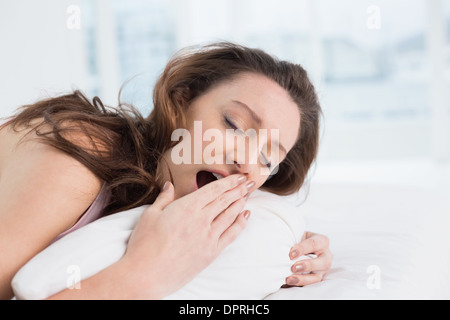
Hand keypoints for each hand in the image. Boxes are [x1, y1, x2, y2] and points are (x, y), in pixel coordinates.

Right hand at [123, 175, 252, 298]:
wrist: (146, 275)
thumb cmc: (144, 244)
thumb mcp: (150, 214)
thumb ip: (164, 198)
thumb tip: (169, 185)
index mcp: (187, 207)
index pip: (214, 190)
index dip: (229, 181)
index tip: (239, 176)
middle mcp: (201, 220)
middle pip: (225, 200)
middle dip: (239, 189)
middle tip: (249, 182)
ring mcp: (208, 237)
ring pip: (230, 215)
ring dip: (241, 203)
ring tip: (248, 195)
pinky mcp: (211, 253)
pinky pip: (231, 234)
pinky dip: (240, 223)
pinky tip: (246, 215)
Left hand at [285, 232, 332, 286]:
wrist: (298, 246)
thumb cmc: (298, 239)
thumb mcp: (298, 234)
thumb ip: (294, 238)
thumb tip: (282, 244)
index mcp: (322, 241)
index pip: (314, 244)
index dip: (302, 249)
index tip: (291, 254)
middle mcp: (326, 255)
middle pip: (323, 263)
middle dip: (308, 266)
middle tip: (293, 267)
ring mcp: (322, 269)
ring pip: (317, 276)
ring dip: (303, 279)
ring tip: (289, 279)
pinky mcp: (316, 277)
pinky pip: (310, 284)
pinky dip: (299, 284)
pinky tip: (290, 282)